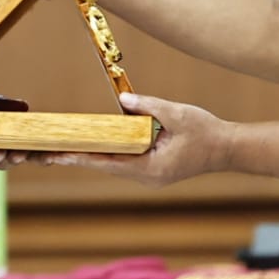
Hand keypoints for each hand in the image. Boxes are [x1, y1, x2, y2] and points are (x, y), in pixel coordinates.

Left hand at [40, 93, 233, 186]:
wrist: (229, 149)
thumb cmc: (207, 132)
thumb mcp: (177, 114)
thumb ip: (148, 106)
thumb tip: (122, 101)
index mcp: (152, 168)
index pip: (108, 163)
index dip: (82, 158)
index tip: (59, 155)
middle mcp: (148, 177)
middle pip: (107, 166)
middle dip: (80, 158)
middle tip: (50, 153)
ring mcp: (151, 175)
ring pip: (115, 165)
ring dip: (93, 156)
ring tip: (64, 150)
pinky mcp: (155, 170)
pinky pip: (126, 162)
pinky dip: (110, 153)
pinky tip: (94, 146)